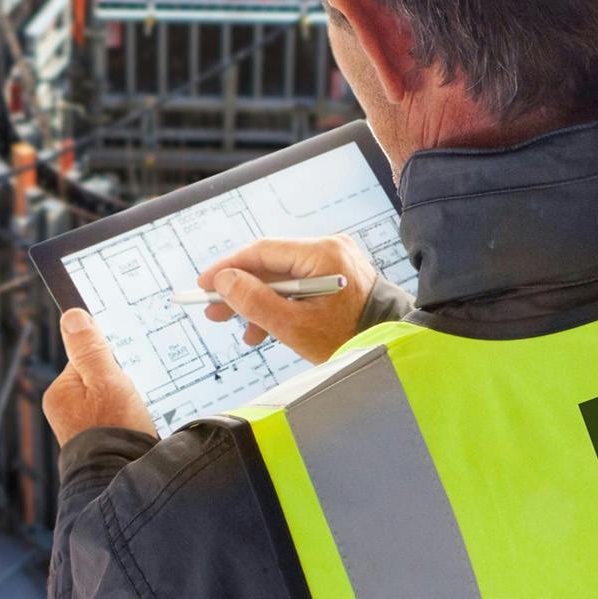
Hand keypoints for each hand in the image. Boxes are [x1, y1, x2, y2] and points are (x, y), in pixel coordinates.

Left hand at [42, 309, 156, 445]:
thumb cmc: (113, 432)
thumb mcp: (107, 381)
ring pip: (110, 400)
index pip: (86, 359)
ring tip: (135, 418)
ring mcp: (80, 431)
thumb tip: (71, 316)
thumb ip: (90, 349)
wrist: (123, 486)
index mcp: (60, 393)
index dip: (110, 362)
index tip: (124, 371)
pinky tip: (137, 430)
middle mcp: (65, 412)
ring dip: (127, 404)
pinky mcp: (97, 445)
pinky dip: (129, 421)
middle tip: (132, 399)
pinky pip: (115, 420)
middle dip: (121, 385)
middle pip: (100, 379)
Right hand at [197, 236, 380, 363]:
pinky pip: (299, 285)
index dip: (228, 268)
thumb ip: (254, 301)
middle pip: (271, 264)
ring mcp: (336, 261)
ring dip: (260, 302)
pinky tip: (265, 328)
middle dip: (241, 290)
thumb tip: (223, 281)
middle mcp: (330, 249)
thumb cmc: (351, 340)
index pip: (263, 251)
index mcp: (323, 254)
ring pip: (283, 277)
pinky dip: (281, 304)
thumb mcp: (294, 327)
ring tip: (241, 330)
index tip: (204, 285)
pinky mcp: (339, 276)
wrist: (393, 349)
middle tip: (214, 311)